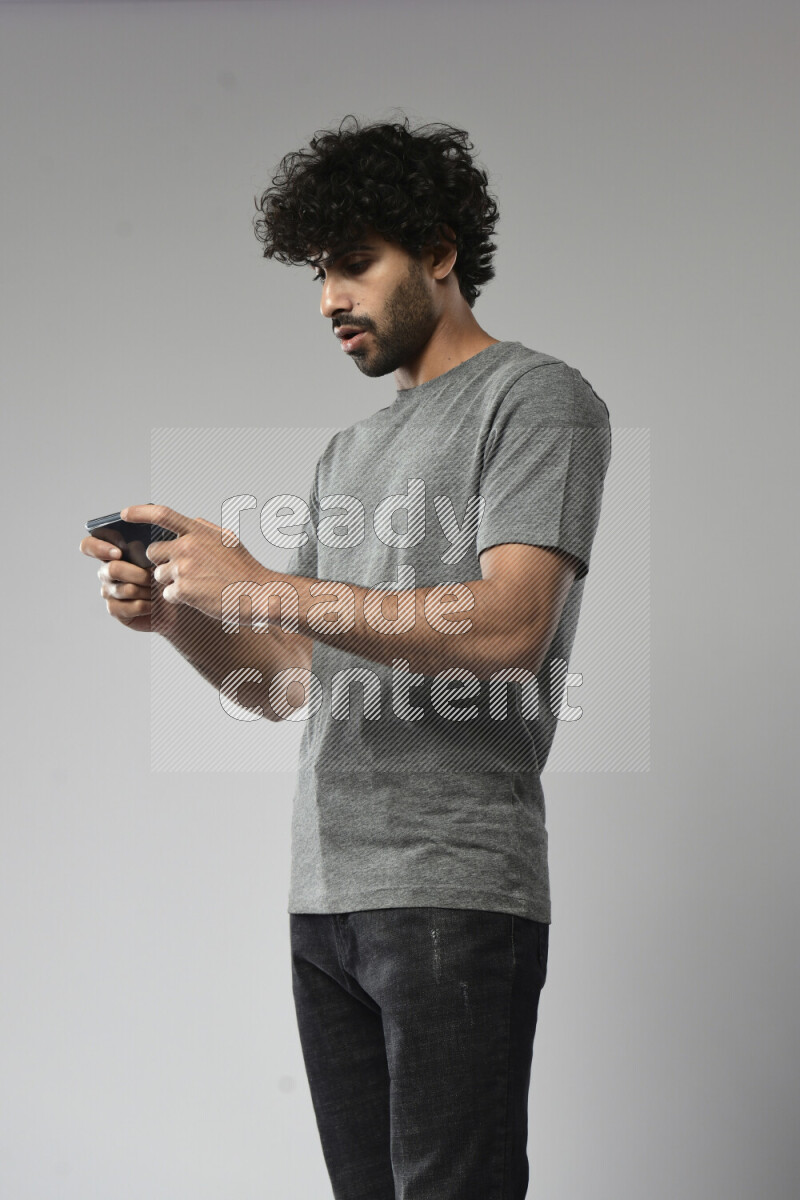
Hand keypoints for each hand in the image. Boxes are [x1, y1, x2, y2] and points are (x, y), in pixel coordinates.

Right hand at [79, 533, 174, 633]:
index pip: (89, 545)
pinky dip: (147, 605)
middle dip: (139, 574)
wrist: (177, 604)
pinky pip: (129, 606)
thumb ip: (149, 548)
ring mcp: (109, 591)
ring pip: (126, 589)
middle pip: (113, 569)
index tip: (118, 553)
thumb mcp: (163, 556)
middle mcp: (107, 571)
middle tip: (155, 578)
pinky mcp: (115, 609)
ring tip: (159, 591)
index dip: (97, 547)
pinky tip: (154, 605)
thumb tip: (140, 546)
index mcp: (113, 553)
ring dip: (148, 591)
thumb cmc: (169, 575)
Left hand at [122, 504, 268, 622]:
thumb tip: (193, 520)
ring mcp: (184, 569)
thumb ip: (207, 529)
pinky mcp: (184, 590)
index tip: (125, 514)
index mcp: (198, 532)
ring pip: (159, 575)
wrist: (260, 594)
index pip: (161, 514)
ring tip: (198, 586)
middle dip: (162, 562)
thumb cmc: (247, 569)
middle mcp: (188, 547)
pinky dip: (180, 598)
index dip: (139, 512)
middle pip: (153, 552)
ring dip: (172, 582)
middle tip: (183, 571)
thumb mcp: (230, 540)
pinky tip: (199, 598)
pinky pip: (168, 594)